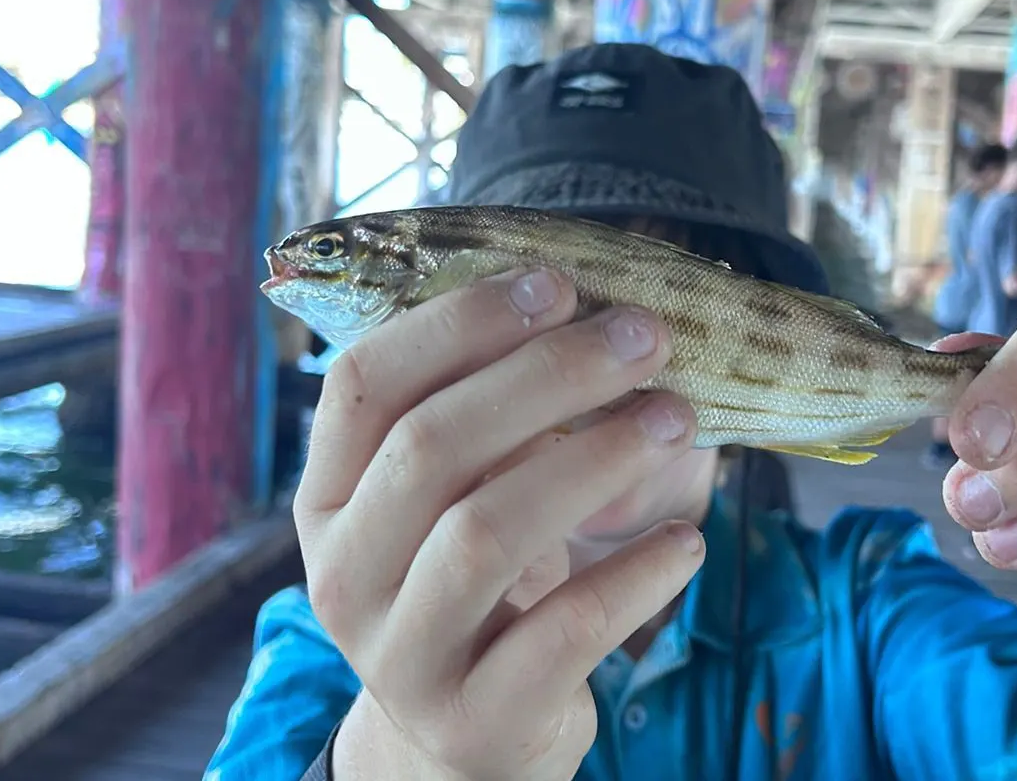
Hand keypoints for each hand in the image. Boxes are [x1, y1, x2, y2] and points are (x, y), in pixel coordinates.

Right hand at [294, 266, 704, 780]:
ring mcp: (402, 655)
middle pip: (432, 445)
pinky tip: (686, 539)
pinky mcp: (475, 720)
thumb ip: (494, 410)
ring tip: (674, 419)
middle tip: (644, 337)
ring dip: (595, 459)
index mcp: (330, 493)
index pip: (364, 381)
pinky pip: (561, 634)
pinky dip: (632, 574)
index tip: (556, 283)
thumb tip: (606, 309)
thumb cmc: (471, 572)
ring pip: (485, 533)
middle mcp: (344, 572)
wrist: (464, 731)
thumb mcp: (457, 490)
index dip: (460, 321)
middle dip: (549, 374)